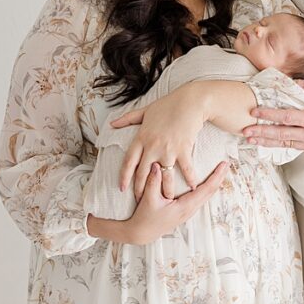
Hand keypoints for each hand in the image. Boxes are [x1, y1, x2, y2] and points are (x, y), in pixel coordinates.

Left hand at [108, 84, 206, 199]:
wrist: (190, 101)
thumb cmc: (168, 104)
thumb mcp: (145, 110)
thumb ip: (128, 119)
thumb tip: (112, 124)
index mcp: (141, 137)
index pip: (129, 161)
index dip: (124, 176)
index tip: (122, 189)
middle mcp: (152, 146)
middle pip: (143, 173)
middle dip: (141, 189)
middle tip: (142, 201)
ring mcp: (168, 149)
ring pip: (163, 176)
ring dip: (165, 190)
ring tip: (166, 200)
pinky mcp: (183, 149)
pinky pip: (185, 169)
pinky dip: (189, 179)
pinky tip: (192, 187)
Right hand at [124, 162, 228, 244]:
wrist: (142, 233)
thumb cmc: (145, 217)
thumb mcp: (148, 199)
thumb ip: (154, 182)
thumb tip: (157, 165)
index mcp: (184, 206)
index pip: (206, 189)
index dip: (216, 176)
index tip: (224, 164)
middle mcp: (190, 210)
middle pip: (210, 192)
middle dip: (219, 177)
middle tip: (226, 164)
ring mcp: (189, 212)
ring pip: (207, 196)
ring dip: (215, 182)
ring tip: (220, 170)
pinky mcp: (185, 211)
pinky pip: (201, 198)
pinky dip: (207, 188)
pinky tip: (208, 181)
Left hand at [242, 79, 303, 152]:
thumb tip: (298, 84)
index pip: (287, 117)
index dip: (269, 114)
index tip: (255, 111)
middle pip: (280, 133)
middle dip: (261, 132)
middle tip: (244, 130)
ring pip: (283, 142)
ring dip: (265, 141)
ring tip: (250, 140)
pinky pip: (291, 146)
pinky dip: (277, 145)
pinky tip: (268, 143)